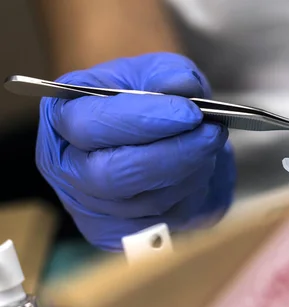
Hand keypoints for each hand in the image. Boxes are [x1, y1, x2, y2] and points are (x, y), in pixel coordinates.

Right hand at [36, 53, 235, 250]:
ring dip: (189, 172)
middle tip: (211, 133)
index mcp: (60, 119)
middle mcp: (66, 169)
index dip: (143, 120)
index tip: (190, 112)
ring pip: (146, 202)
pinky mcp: (119, 235)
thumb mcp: (155, 71)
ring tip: (208, 145)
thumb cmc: (147, 100)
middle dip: (172, 154)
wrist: (154, 134)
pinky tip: (199, 170)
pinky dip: (190, 195)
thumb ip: (167, 73)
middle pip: (112, 175)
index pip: (89, 126)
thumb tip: (182, 88)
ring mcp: (91, 209)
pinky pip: (164, 222)